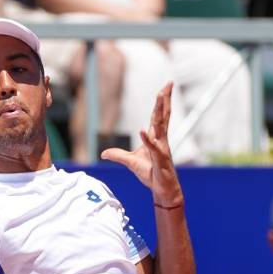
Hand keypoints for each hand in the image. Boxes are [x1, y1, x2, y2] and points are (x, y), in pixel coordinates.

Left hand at [100, 82, 182, 206]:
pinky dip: (147, 140)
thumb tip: (103, 153)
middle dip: (165, 100)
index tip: (165, 87)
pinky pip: (153, 148)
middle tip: (169, 84)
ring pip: (161, 127)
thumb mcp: (130, 162)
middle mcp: (161, 141)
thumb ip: (118, 155)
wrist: (162, 189)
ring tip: (160, 97)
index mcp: (155, 138)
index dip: (162, 102)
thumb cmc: (151, 174)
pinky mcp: (160, 160)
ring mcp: (162, 149)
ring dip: (159, 112)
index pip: (158, 117)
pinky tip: (142, 131)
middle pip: (163, 116)